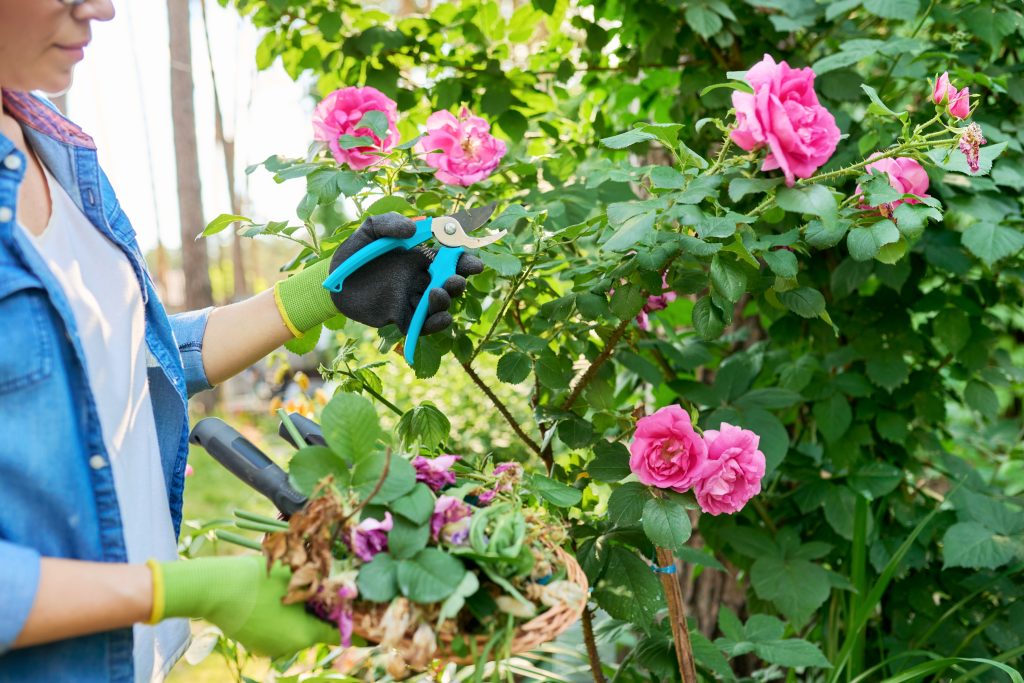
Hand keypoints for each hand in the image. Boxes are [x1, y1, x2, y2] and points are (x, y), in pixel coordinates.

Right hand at [149, 555, 337, 657]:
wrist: (213, 588)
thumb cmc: (258, 578)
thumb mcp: (295, 574)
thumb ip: (320, 582)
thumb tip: (342, 585)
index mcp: (303, 634)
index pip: (338, 634)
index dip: (354, 626)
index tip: (371, 626)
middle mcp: (288, 647)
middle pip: (316, 630)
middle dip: (323, 613)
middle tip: (330, 592)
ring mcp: (268, 648)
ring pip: (296, 630)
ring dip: (302, 614)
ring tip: (301, 590)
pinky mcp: (254, 643)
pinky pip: (277, 631)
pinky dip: (284, 618)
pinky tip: (278, 598)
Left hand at [328, 212, 483, 334]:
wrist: (332, 279)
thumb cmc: (354, 252)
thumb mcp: (371, 229)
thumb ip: (390, 222)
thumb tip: (414, 229)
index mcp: (420, 258)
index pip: (450, 260)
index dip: (465, 262)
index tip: (474, 264)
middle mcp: (420, 280)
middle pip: (449, 284)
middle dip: (457, 283)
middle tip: (454, 280)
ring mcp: (411, 300)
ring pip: (438, 305)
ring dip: (445, 301)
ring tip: (436, 293)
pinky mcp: (399, 318)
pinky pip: (422, 325)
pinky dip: (435, 324)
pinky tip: (441, 318)